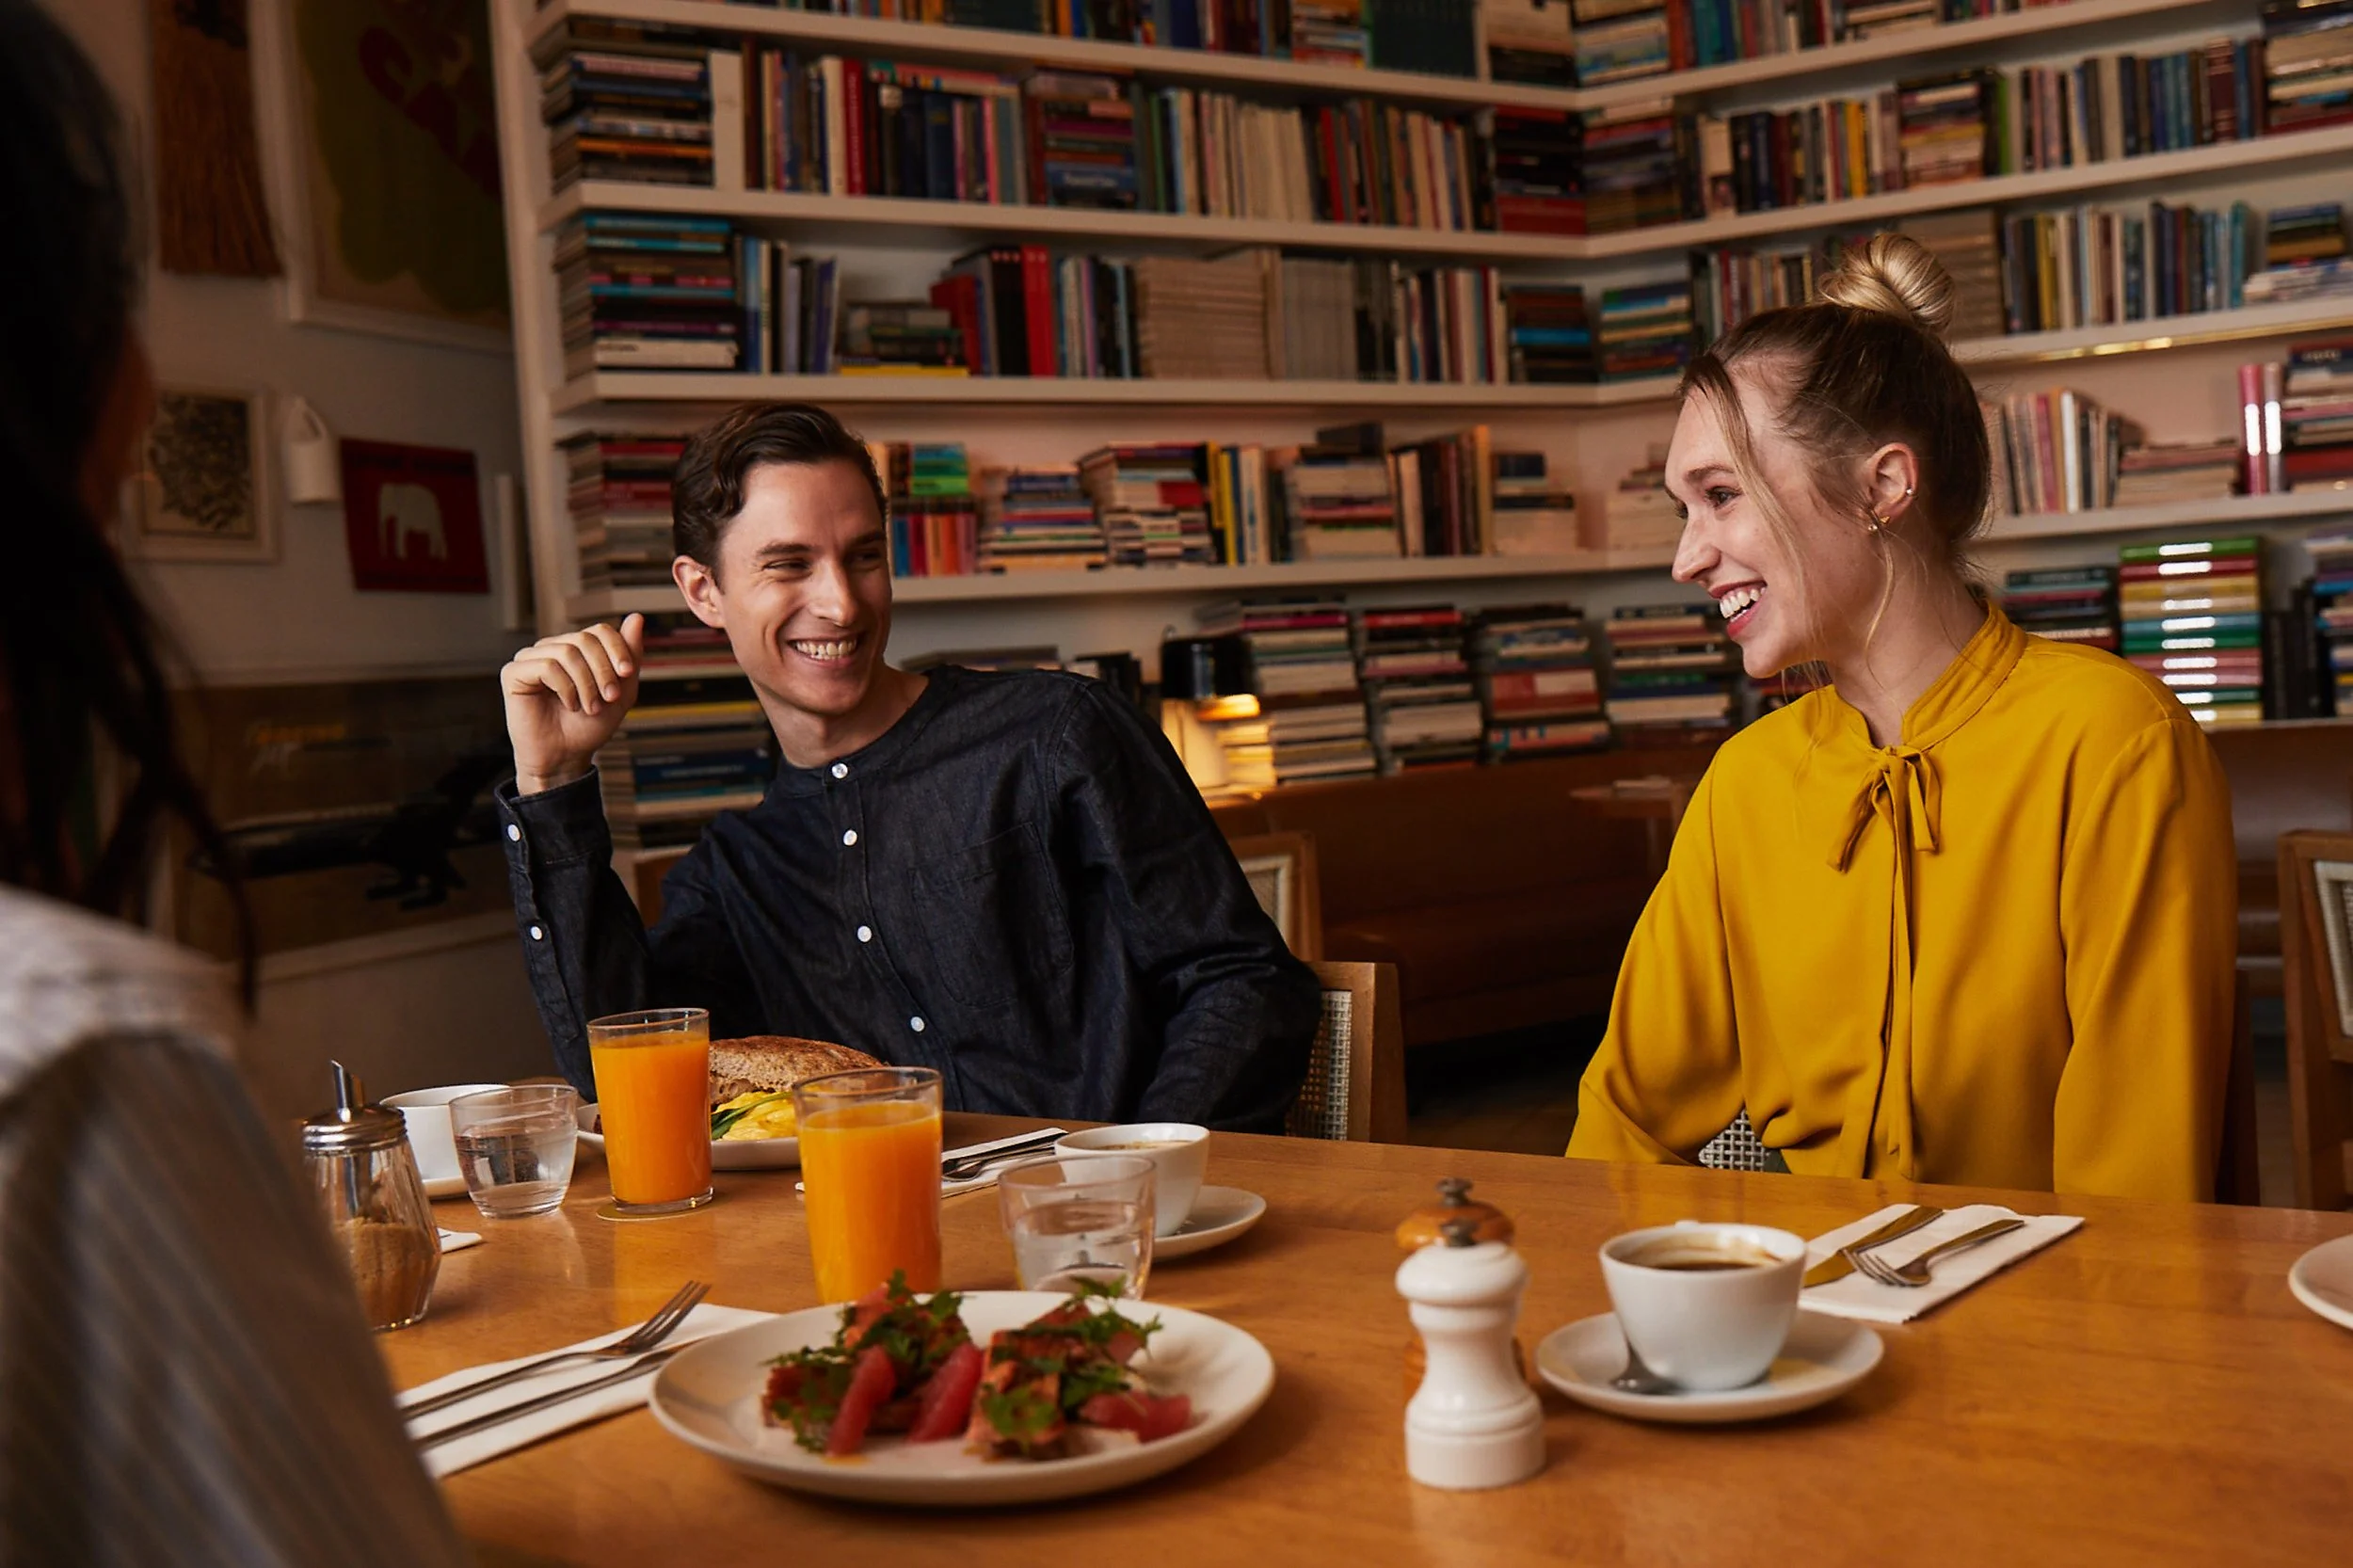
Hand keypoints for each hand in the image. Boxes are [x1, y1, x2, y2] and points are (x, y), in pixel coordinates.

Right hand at [502, 614, 644, 794]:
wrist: (567, 755)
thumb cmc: (589, 726)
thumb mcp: (621, 690)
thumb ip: (629, 655)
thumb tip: (636, 617)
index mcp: (576, 648)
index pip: (599, 630)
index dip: (617, 650)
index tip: (627, 674)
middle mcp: (552, 648)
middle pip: (585, 639)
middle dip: (603, 671)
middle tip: (609, 698)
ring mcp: (531, 658)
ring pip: (567, 652)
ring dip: (586, 684)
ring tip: (589, 707)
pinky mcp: (514, 672)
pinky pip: (546, 667)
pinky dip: (565, 688)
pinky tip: (568, 705)